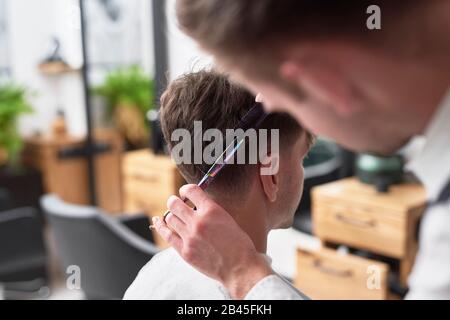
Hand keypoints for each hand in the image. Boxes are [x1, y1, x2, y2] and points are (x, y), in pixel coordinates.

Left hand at [153, 184, 273, 298]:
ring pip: (169, 218)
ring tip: (175, 216)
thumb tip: (195, 206)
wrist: (239, 267)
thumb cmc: (238, 243)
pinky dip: (160, 225)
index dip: (185, 190)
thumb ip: (209, 211)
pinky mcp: (184, 251)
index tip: (185, 193)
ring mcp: (189, 237)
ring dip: (171, 215)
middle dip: (174, 201)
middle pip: (174, 203)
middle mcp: (198, 221)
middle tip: (177, 203)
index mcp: (212, 210)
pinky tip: (158, 221)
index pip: (190, 190)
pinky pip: (166, 234)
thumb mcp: (227, 219)